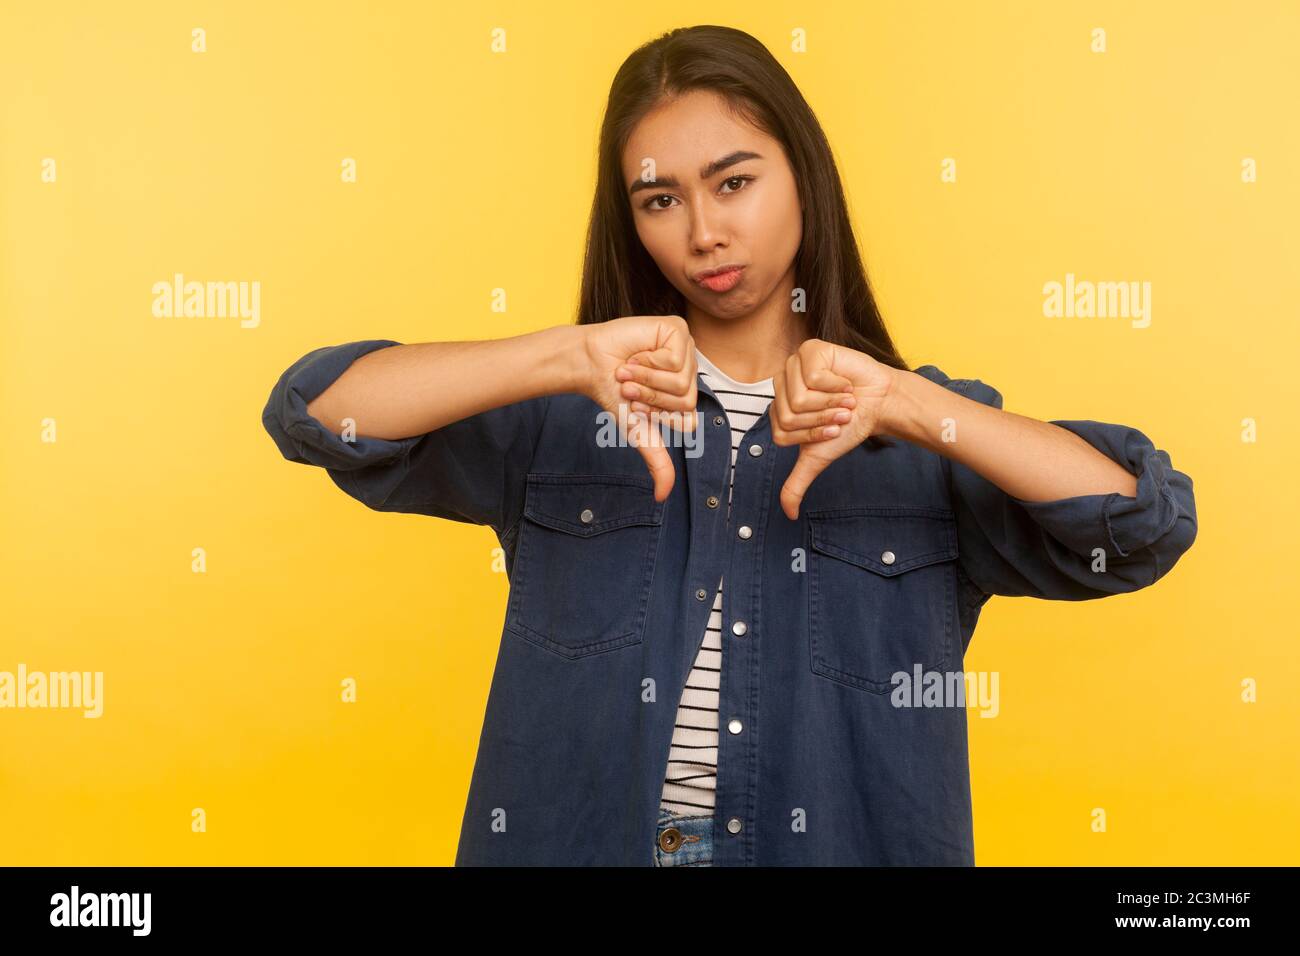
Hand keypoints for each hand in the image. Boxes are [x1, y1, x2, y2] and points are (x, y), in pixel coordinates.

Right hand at [579, 315, 697, 501]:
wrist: (590, 364)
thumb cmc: (614, 393)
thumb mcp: (639, 431)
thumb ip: (657, 461)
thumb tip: (663, 497)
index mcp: (687, 394)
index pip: (687, 419)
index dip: (656, 416)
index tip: (636, 406)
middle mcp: (691, 371)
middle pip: (686, 400)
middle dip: (650, 397)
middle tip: (630, 385)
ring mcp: (687, 349)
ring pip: (681, 381)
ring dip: (646, 379)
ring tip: (629, 369)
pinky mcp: (678, 330)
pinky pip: (674, 359)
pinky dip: (647, 361)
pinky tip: (636, 353)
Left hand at [771, 339, 898, 519]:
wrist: (879, 404)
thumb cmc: (848, 426)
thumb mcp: (818, 458)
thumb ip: (797, 484)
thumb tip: (787, 514)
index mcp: (776, 409)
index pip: (782, 433)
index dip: (812, 435)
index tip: (831, 429)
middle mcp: (780, 385)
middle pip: (788, 416)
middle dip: (822, 420)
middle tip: (840, 413)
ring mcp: (792, 365)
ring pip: (800, 398)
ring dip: (831, 403)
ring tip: (844, 398)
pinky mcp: (809, 350)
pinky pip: (815, 377)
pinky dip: (837, 385)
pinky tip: (845, 382)